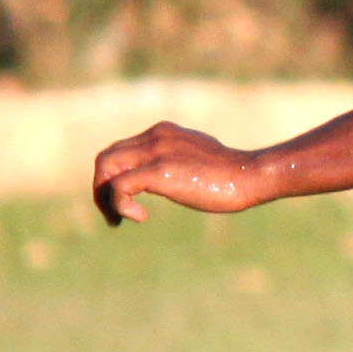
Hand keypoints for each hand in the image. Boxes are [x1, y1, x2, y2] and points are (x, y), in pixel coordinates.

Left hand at [92, 122, 269, 226]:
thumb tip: (177, 177)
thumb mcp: (198, 160)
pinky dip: (119, 204)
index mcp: (163, 132)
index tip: (127, 203)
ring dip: (103, 197)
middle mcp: (155, 136)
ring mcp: (156, 152)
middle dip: (101, 189)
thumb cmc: (233, 176)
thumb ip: (179, 161)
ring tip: (116, 219)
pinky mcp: (159, 172)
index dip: (114, 178)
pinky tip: (139, 217)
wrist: (251, 176)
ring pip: (105, 168)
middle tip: (113, 216)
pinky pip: (119, 186)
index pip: (120, 150)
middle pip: (106, 158)